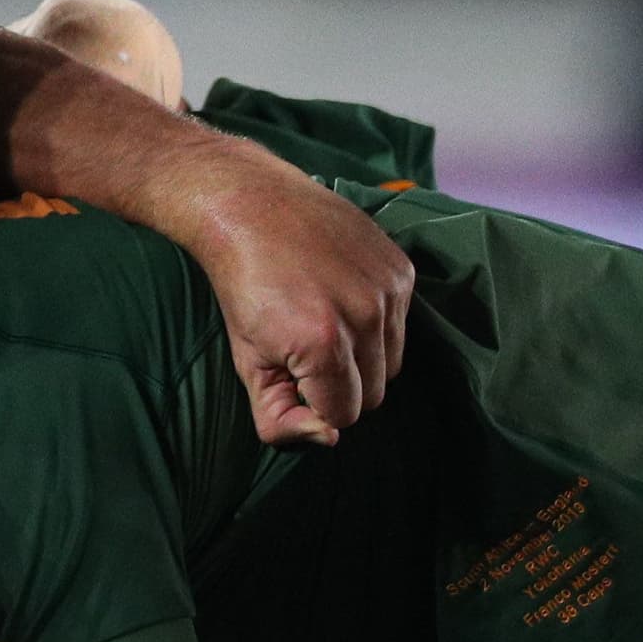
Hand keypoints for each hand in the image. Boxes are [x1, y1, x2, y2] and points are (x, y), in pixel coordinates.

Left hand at [161, 140, 410, 443]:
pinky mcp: (402, 267)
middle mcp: (364, 315)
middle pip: (375, 393)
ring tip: (320, 316)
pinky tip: (337, 290)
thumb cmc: (240, 284)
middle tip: (302, 342)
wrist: (245, 202)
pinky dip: (375, 320)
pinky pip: (401, 323)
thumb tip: (329, 439)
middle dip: (340, 382)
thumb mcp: (246, 360)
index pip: (344, 415)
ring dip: (362, 354)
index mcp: (322, 343)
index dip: (314, 399)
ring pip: (392, 361)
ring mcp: (387, 288)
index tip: (290, 369)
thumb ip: (279, 417)